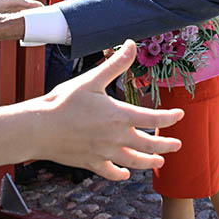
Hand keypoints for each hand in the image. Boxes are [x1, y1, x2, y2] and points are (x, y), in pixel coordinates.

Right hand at [29, 40, 183, 179]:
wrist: (39, 127)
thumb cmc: (64, 101)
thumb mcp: (92, 79)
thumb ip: (115, 64)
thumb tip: (131, 44)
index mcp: (119, 116)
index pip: (153, 118)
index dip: (170, 117)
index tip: (179, 115)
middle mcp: (116, 137)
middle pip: (149, 145)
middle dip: (166, 145)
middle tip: (177, 145)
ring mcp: (104, 152)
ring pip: (133, 161)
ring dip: (149, 162)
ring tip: (159, 163)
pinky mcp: (91, 163)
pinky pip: (109, 172)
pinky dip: (119, 174)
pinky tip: (124, 173)